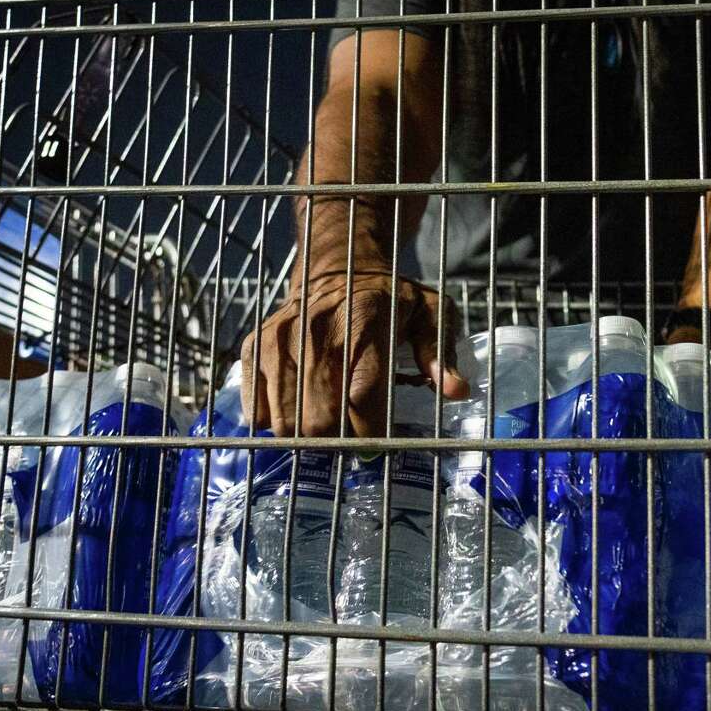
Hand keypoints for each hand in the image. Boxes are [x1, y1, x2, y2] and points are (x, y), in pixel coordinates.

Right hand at [240, 270, 468, 436]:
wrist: (338, 264)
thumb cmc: (390, 297)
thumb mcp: (430, 311)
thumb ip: (440, 352)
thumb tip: (456, 392)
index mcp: (366, 319)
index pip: (363, 395)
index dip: (370, 432)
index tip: (379, 446)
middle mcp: (316, 328)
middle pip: (319, 418)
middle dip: (338, 438)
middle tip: (352, 432)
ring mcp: (279, 339)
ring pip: (285, 422)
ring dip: (308, 434)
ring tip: (329, 418)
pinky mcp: (254, 347)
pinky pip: (256, 411)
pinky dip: (277, 420)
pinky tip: (300, 404)